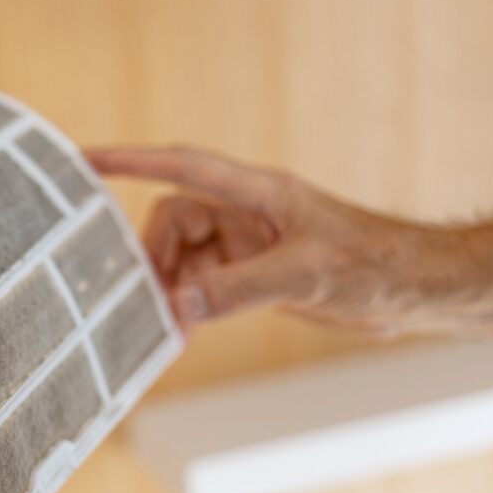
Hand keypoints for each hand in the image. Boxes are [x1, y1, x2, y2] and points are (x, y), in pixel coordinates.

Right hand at [87, 145, 492, 336]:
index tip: (82, 160)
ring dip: (168, 291)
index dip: (129, 160)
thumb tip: (177, 305)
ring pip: (181, 261)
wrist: (410, 291)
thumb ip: (239, 288)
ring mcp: (243, 247)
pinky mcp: (248, 277)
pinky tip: (178, 333)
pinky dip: (186, 310)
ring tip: (163, 324)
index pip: (181, 166)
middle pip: (172, 223)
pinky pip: (200, 289)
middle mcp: (242, 215)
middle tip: (144, 299)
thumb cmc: (373, 263)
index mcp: (256, 193)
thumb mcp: (306, 274)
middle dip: (153, 259)